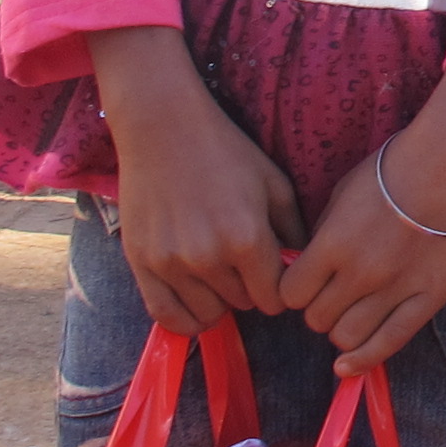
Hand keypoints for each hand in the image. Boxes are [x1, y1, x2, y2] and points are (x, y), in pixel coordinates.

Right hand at [85, 27, 300, 330]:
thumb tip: (304, 268)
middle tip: (242, 264)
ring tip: (217, 273)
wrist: (163, 128)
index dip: (279, 290)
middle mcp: (209, 257)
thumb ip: (293, 231)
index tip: (273, 275)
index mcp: (248, 238)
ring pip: (208, 313)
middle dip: (249, 289)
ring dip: (218, 300)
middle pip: (243, 305)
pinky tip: (194, 301)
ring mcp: (172, 262)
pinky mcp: (141, 263)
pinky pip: (166, 315)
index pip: (275, 299)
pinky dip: (185, 318)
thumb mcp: (274, 184)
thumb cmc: (226, 152)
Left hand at [282, 65, 445, 373]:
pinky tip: (348, 367)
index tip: (305, 283)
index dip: (294, 290)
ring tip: (352, 313)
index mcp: (331, 245)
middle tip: (332, 295)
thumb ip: (323, 236)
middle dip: (318, 309)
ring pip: (347, 337)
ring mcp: (395, 289)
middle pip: (316, 319)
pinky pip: (389, 342)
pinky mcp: (428, 298)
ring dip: (342, 329)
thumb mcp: (342, 194)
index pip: (291, 294)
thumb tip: (310, 267)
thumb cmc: (394, 169)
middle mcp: (359, 273)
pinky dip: (363, 360)